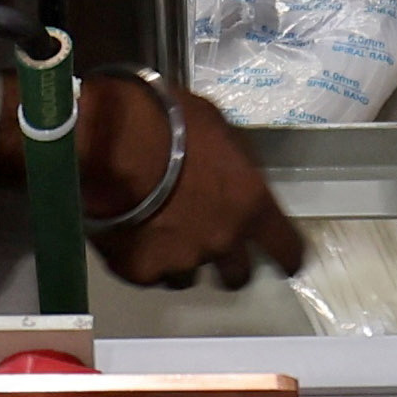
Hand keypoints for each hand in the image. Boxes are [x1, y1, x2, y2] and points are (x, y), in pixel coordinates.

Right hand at [76, 74, 305, 288]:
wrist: (109, 141)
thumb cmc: (167, 120)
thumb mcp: (218, 128)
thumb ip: (234, 163)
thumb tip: (234, 172)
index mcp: (250, 205)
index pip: (287, 249)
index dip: (287, 256)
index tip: (285, 261)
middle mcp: (222, 241)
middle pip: (238, 276)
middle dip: (229, 264)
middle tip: (210, 241)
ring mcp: (181, 261)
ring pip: (188, 276)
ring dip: (181, 259)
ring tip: (159, 230)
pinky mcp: (141, 271)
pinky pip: (149, 272)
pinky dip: (143, 257)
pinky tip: (130, 231)